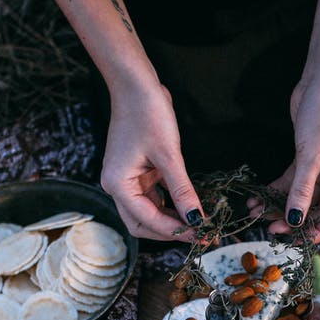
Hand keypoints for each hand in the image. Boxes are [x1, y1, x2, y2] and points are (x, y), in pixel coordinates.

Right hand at [100, 83, 203, 240]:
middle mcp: (117, 186)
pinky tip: (191, 206)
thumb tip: (197, 219)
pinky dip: (171, 204)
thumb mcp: (169, 155)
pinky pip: (154, 196)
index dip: (175, 231)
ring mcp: (127, 179)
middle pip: (143, 224)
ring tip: (200, 224)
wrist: (136, 85)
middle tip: (201, 235)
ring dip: (172, 220)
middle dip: (170, 232)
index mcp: (117, 185)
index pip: (147, 220)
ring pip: (149, 212)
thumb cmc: (148, 114)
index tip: (202, 235)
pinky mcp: (138, 171)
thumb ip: (182, 190)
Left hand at [261, 80, 319, 242]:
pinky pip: (294, 183)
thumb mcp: (312, 155)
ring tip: (258, 214)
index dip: (319, 231)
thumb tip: (293, 219)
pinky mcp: (310, 160)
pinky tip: (258, 198)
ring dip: (281, 206)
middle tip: (271, 228)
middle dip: (295, 219)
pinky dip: (277, 190)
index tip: (297, 240)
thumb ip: (302, 190)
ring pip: (303, 197)